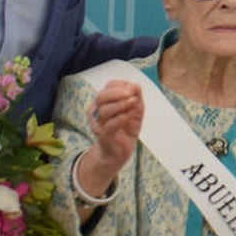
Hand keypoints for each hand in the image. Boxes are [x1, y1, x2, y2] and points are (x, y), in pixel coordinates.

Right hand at [78, 80, 143, 196]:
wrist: (120, 151)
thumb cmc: (126, 127)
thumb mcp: (136, 109)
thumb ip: (137, 97)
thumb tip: (136, 85)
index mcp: (105, 102)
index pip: (107, 87)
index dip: (119, 85)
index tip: (133, 88)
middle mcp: (99, 111)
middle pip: (101, 97)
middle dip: (117, 93)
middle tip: (131, 93)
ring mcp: (100, 124)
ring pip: (104, 110)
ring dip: (120, 104)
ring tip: (133, 102)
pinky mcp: (104, 135)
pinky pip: (109, 125)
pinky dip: (120, 117)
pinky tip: (129, 114)